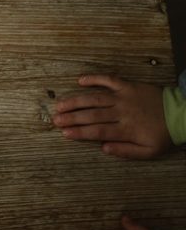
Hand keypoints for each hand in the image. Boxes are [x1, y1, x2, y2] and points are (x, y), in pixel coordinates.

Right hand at [53, 75, 171, 158]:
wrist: (180, 114)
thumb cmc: (162, 134)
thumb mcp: (148, 151)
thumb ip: (126, 151)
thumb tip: (103, 148)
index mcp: (126, 129)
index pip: (97, 131)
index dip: (79, 132)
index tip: (65, 133)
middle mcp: (121, 112)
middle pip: (92, 115)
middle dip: (71, 117)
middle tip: (56, 119)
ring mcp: (123, 97)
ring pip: (95, 98)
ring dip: (76, 101)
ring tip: (60, 104)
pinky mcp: (127, 85)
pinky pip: (108, 80)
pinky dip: (94, 78)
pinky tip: (80, 80)